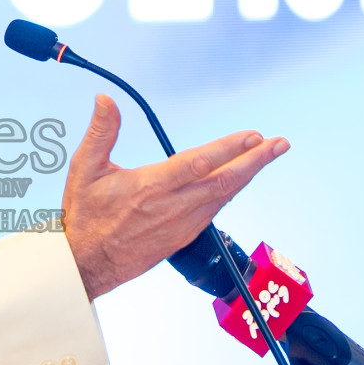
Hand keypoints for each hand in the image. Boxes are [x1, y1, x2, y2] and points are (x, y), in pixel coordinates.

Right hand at [61, 95, 288, 299]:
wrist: (87, 263)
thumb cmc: (85, 216)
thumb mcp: (84, 168)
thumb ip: (101, 132)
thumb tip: (106, 101)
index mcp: (151, 187)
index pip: (199, 163)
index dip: (229, 148)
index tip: (252, 136)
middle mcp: (172, 207)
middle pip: (224, 181)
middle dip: (255, 160)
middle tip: (279, 144)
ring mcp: (181, 225)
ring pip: (224, 197)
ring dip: (247, 175)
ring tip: (266, 156)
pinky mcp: (182, 237)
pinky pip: (214, 211)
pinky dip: (230, 193)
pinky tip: (238, 182)